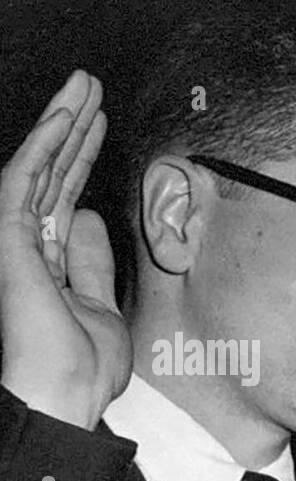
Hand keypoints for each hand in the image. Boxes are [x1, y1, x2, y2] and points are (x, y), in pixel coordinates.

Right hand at [0, 70, 129, 428]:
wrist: (65, 396)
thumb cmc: (82, 370)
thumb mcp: (101, 307)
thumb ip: (93, 263)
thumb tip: (91, 220)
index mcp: (47, 263)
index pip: (63, 196)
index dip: (81, 157)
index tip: (99, 123)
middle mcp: (27, 246)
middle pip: (52, 174)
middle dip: (73, 128)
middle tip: (91, 86)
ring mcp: (16, 241)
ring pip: (39, 167)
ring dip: (62, 122)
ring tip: (83, 84)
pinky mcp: (10, 239)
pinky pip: (27, 181)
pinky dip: (46, 146)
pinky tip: (64, 115)